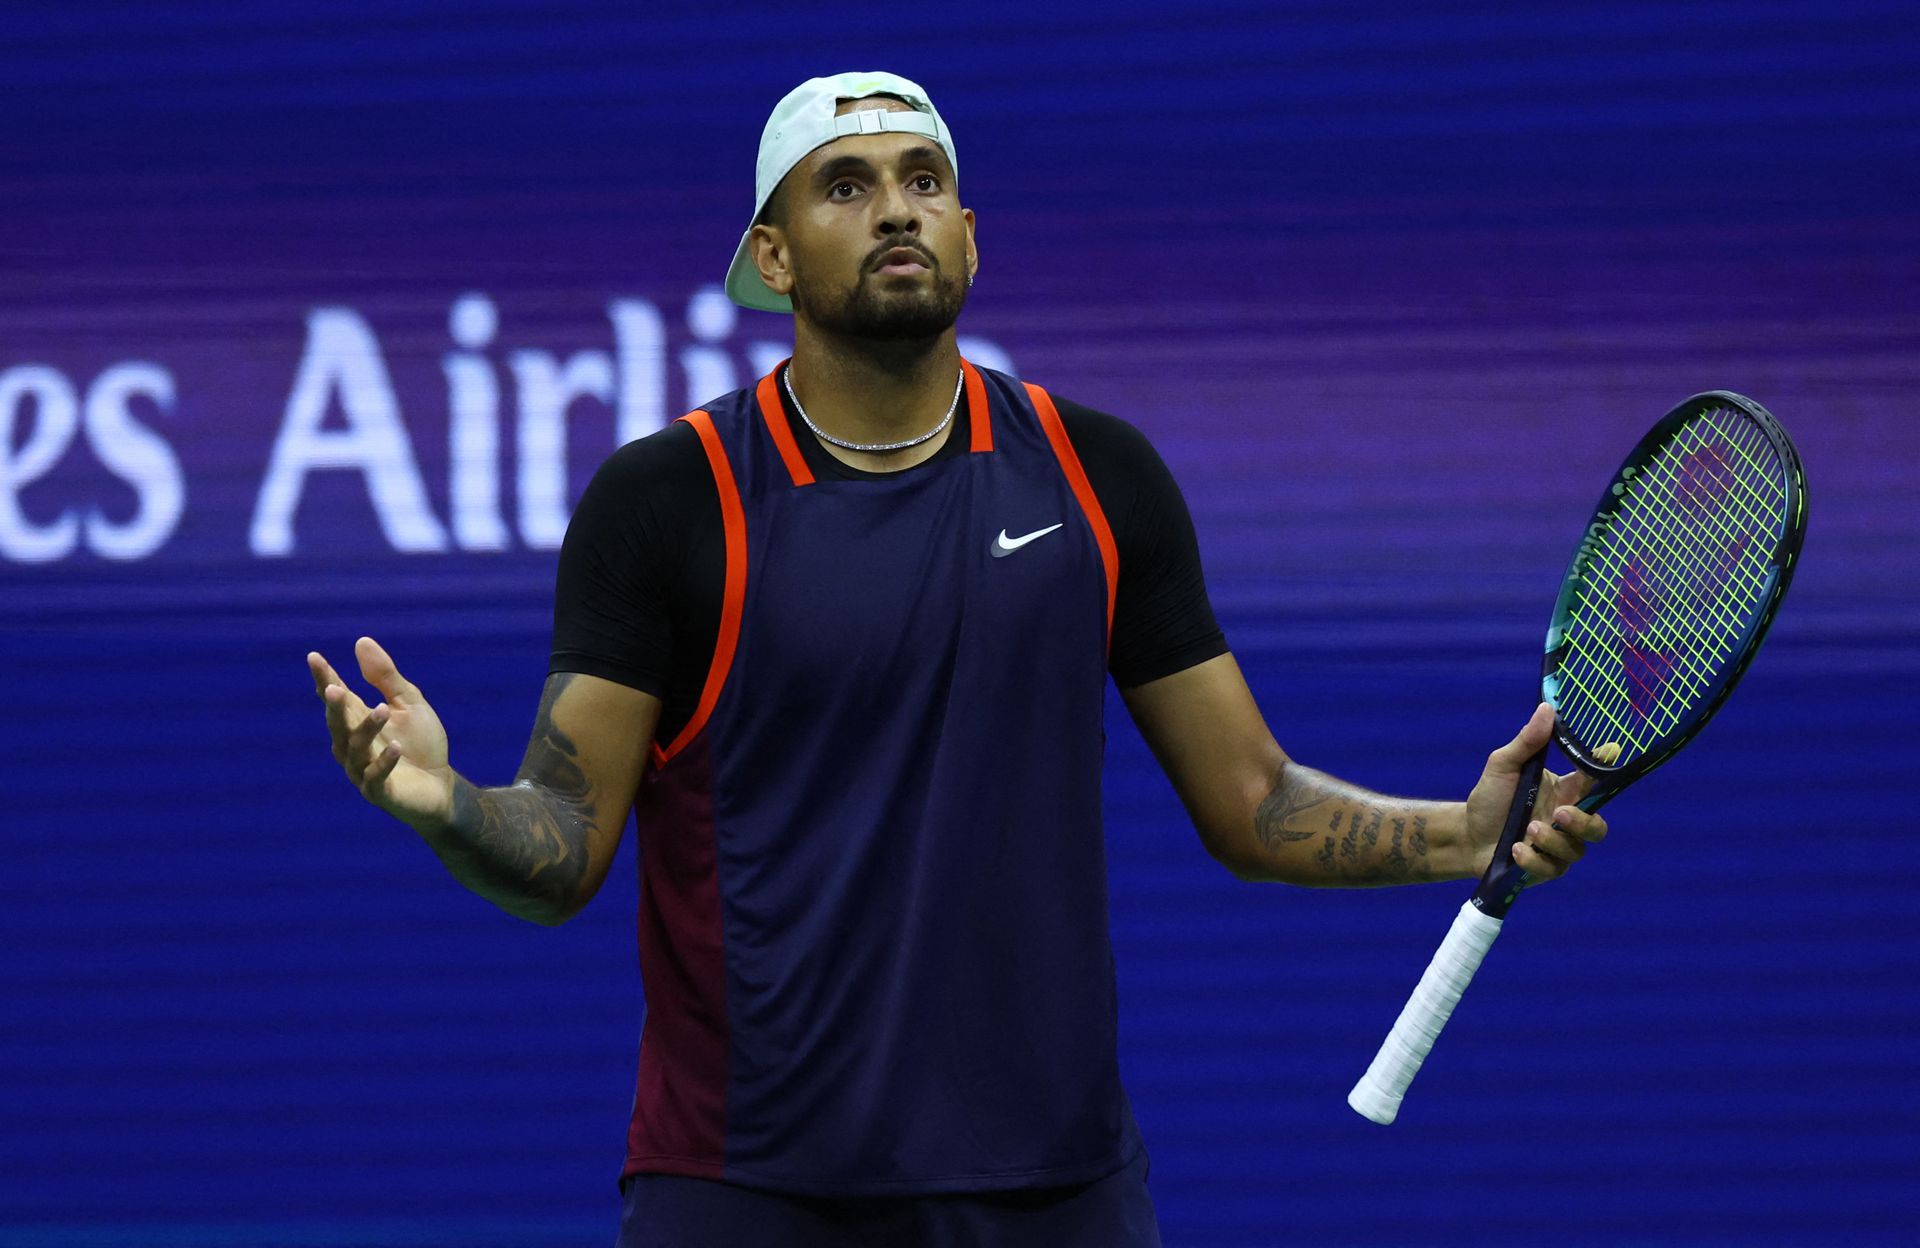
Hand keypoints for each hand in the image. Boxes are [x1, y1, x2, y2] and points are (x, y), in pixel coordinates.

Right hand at [308, 637, 455, 829]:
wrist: (441, 786)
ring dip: (367, 729)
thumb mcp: (408, 704)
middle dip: (335, 707)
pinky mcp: (379, 793)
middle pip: (338, 724)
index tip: (314, 657)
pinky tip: (395, 747)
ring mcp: (363, 771)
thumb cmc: (421, 743)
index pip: (338, 698)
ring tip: (382, 710)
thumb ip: (386, 677)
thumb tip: (361, 641)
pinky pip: (376, 777)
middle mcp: (353, 745)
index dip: (325, 679)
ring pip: (356, 749)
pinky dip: (385, 762)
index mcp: (358, 721)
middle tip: (333, 689)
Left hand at [1463, 702, 1609, 884]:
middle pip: (1598, 827)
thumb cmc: (1489, 798)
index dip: (1606, 768)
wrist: (1466, 833)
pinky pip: (1552, 869)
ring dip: (1552, 841)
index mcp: (1563, 792)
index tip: (1610, 752)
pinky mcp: (1544, 868)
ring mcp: (1557, 847)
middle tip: (1559, 813)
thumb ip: (1526, 742)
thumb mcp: (1503, 766)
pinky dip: (1534, 859)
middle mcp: (1566, 820)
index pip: (1594, 780)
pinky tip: (1515, 849)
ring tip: (1528, 830)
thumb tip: (1547, 708)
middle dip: (1584, 822)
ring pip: (1576, 850)